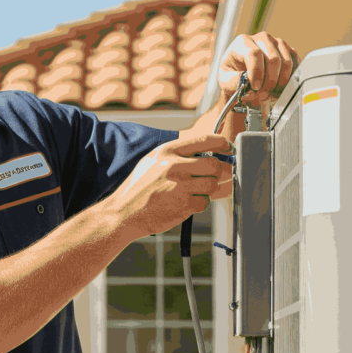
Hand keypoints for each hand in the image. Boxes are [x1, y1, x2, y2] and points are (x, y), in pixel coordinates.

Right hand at [106, 134, 233, 239]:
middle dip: (216, 172)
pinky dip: (199, 204)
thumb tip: (209, 156)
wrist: (123, 213)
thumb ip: (178, 157)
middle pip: (214, 164)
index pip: (204, 140)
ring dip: (207, 190)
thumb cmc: (139, 189)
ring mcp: (180, 185)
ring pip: (212, 184)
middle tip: (209, 177)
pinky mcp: (184, 204)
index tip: (228, 147)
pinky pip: (205, 202)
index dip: (221, 143)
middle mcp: (174, 165)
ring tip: (191, 192)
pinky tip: (185, 204)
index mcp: (166, 151)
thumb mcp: (153, 163)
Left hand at [216, 32, 298, 110]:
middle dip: (270, 81)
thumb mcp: (225, 80)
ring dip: (280, 83)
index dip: (257, 72)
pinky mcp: (289, 50)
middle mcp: (261, 38)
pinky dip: (289, 80)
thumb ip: (233, 82)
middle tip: (263, 96)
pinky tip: (280, 89)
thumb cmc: (233, 75)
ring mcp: (277, 43)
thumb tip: (249, 87)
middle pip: (273, 58)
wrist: (244, 75)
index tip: (256, 87)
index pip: (254, 53)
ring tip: (271, 94)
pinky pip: (295, 64)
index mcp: (242, 42)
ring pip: (286, 62)